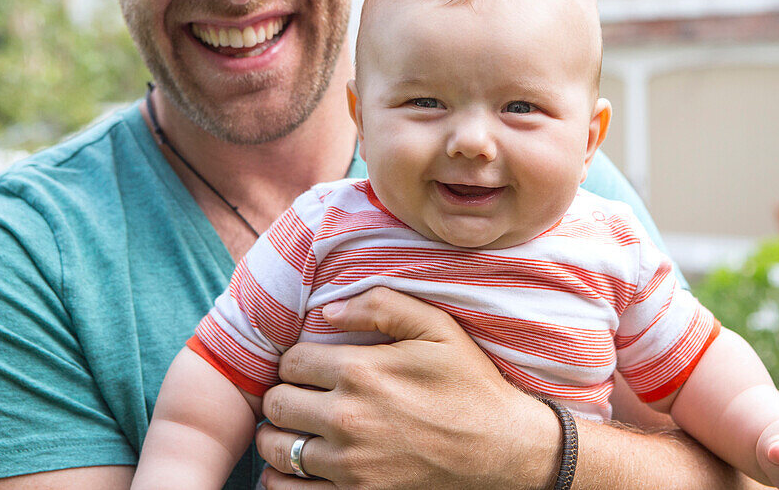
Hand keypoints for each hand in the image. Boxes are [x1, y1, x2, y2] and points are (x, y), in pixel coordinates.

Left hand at [254, 287, 559, 489]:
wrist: (504, 451)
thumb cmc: (470, 386)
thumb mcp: (437, 329)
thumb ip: (382, 306)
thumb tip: (330, 310)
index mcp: (361, 372)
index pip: (291, 362)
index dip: (298, 361)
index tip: (313, 368)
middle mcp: (347, 419)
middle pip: (276, 404)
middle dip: (285, 396)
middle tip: (303, 397)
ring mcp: (349, 466)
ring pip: (275, 448)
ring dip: (279, 436)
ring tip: (298, 429)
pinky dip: (283, 479)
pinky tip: (300, 467)